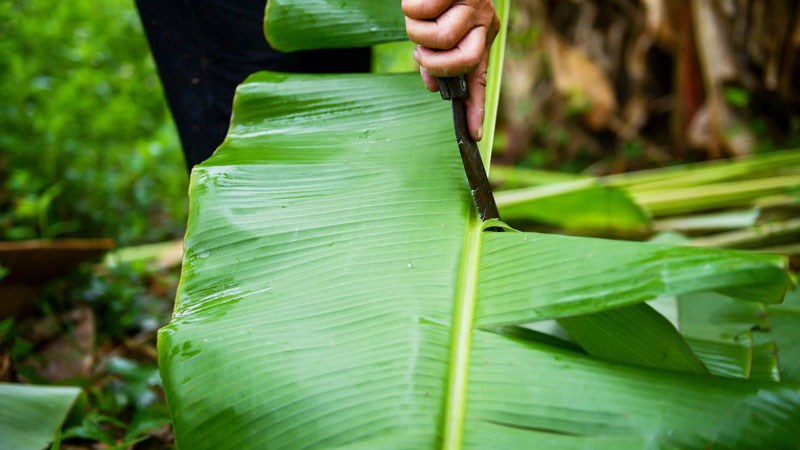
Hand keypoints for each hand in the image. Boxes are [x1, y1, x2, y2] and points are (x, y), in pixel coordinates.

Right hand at [403, 0, 499, 140]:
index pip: (479, 77)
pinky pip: (421, 10)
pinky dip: (410, 6)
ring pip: (437, 37)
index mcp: (480, 36)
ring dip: (416, 31)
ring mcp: (470, 4)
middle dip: (434, 63)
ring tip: (417, 18)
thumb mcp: (440, 30)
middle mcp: (482, 22)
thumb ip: (437, 59)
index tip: (473, 134)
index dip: (475, 106)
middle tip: (420, 54)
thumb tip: (430, 85)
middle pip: (463, 61)